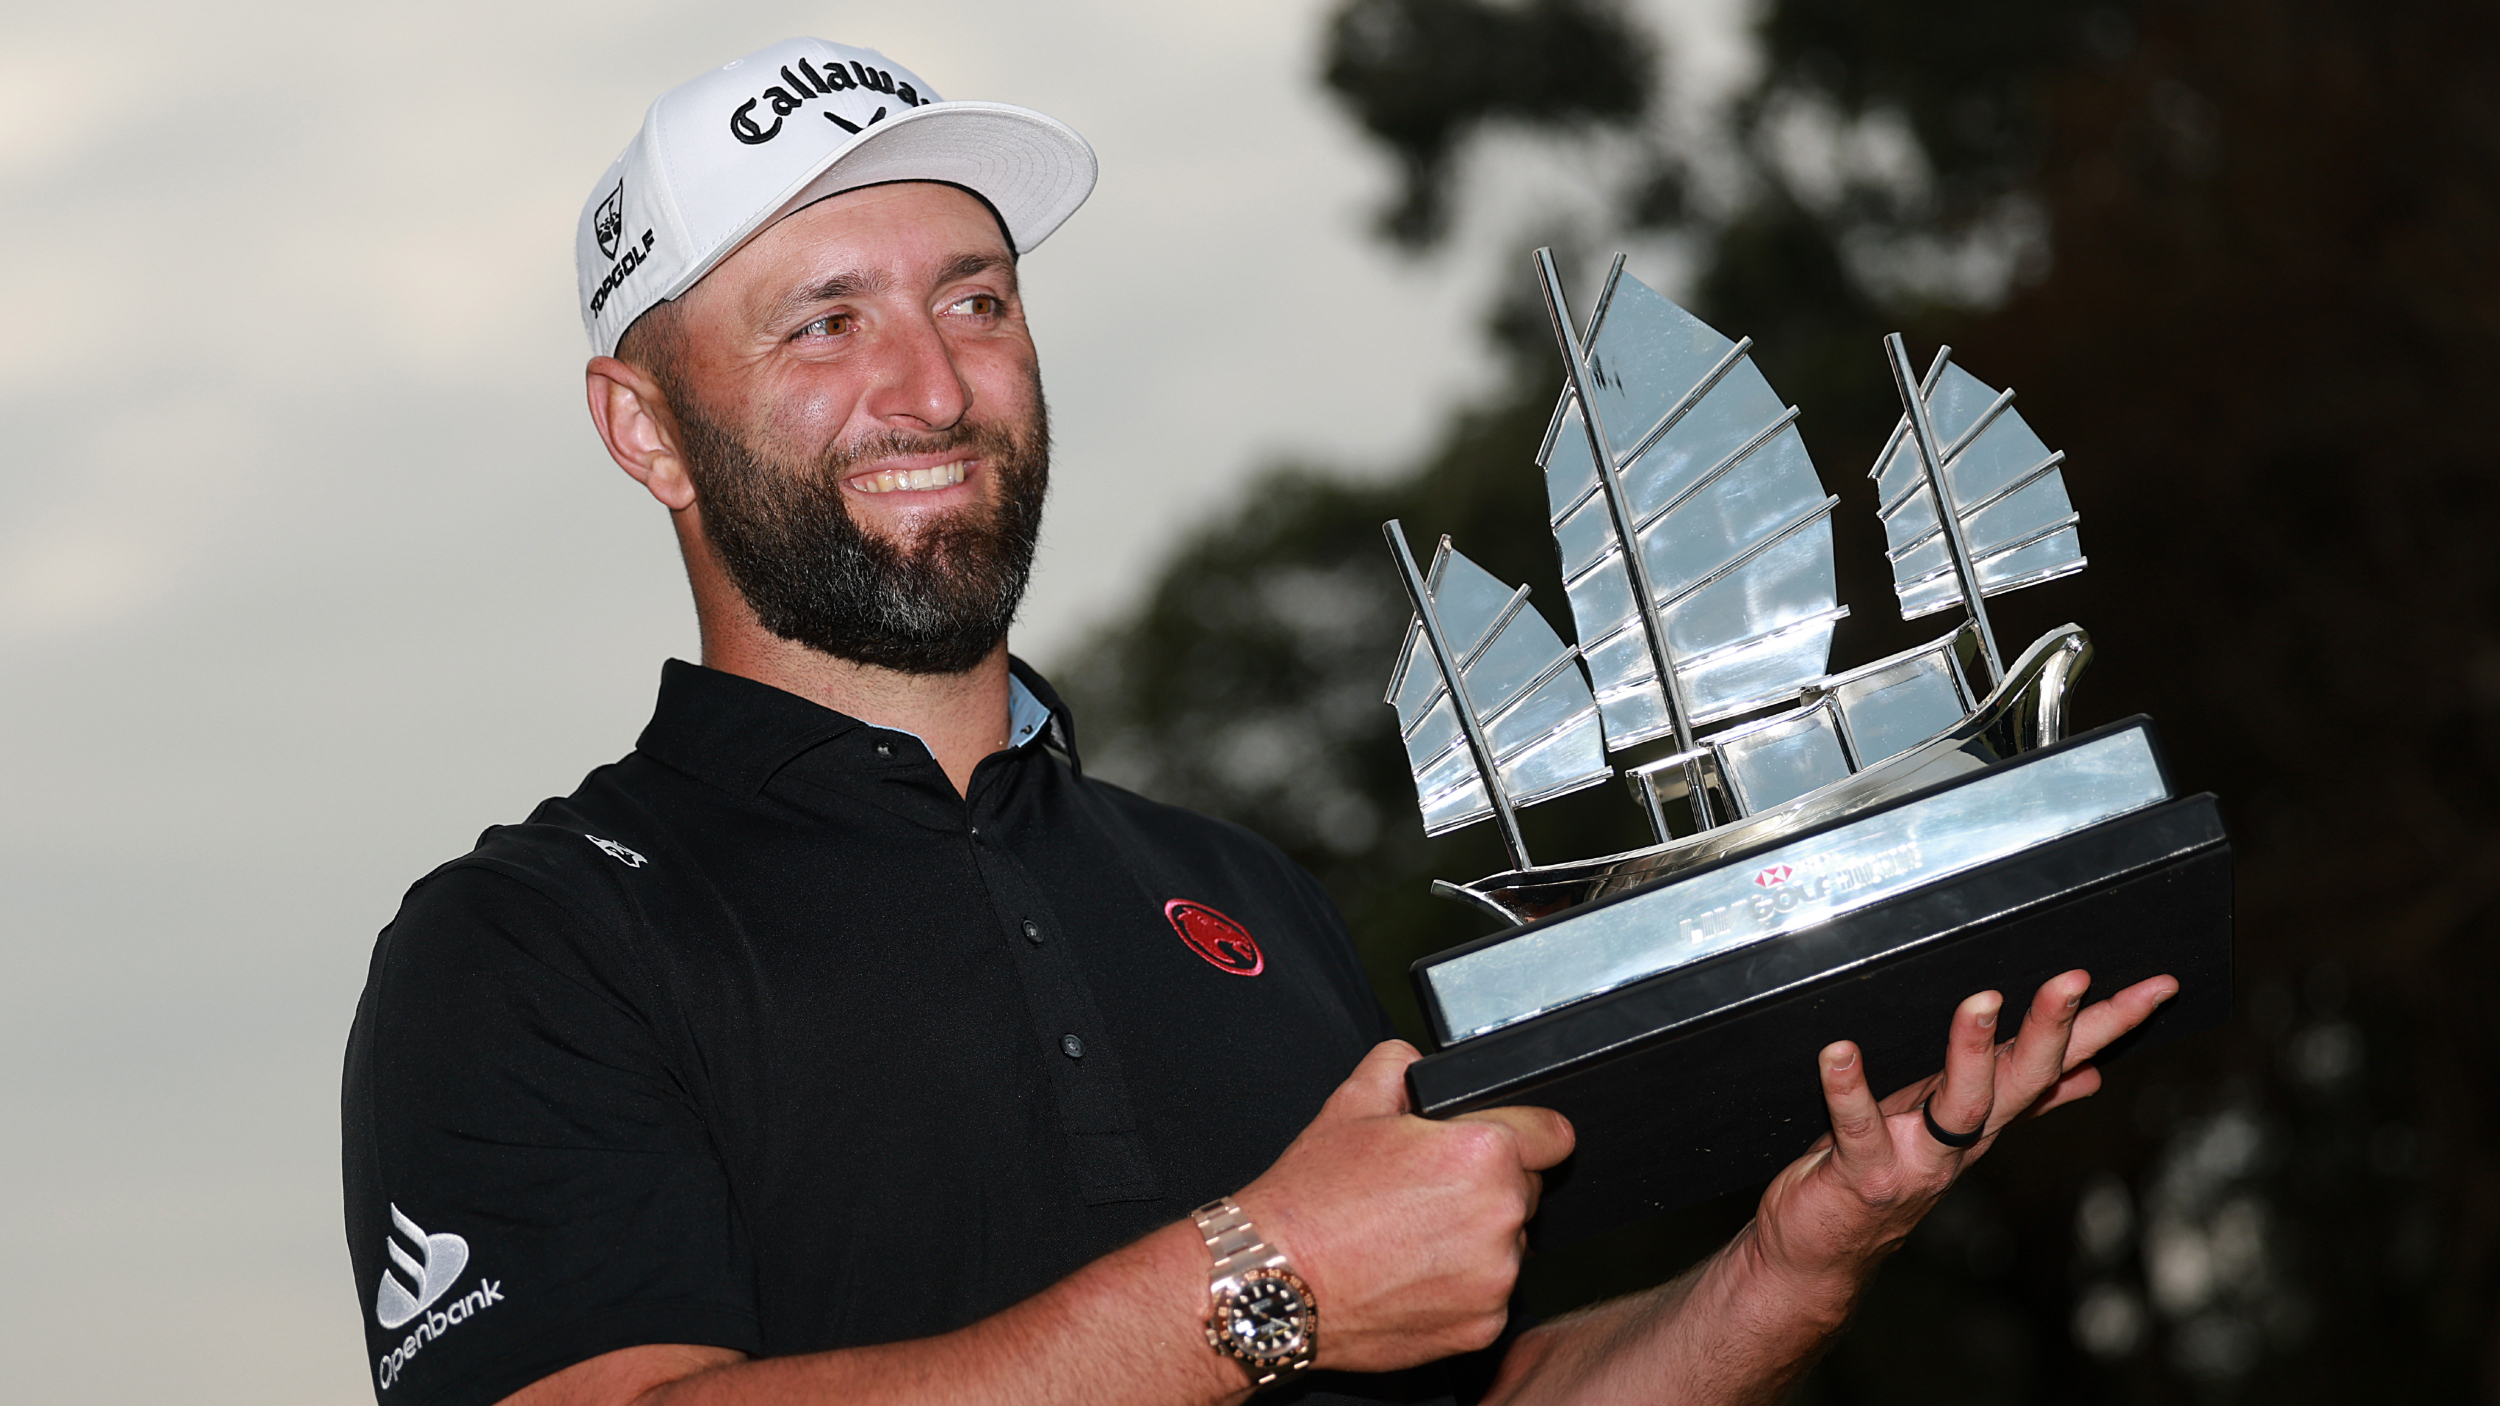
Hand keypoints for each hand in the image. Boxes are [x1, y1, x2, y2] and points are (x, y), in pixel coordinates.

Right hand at [1234, 1040, 1573, 1373]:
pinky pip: (1489, 1296)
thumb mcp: (1350, 1102)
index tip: (1513, 1143)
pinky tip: (1412, 1275)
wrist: (1277, 1283)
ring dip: (1477, 1240)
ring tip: (1412, 1237)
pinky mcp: (1482, 1326)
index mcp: (1481, 1152)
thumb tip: (1420, 1063)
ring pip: (1507, 1246)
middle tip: (1427, 1193)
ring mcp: (1495, 1278)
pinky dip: (1461, 1288)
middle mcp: (1500, 1216)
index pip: (1554, 1135)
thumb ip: (1400, 1064)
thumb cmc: (1311, 1199)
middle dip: (1489, 1187)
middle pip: (1525, 1192)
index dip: (1528, 1133)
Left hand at [1749, 970, 2177, 1292]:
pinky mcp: (1864, 1172)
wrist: (1825, 1250)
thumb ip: (2019, 1099)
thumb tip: (2091, 1073)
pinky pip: (1858, 1126)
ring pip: (1960, 1104)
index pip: (2062, 1061)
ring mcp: (1918, 1158)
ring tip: (1982, 1002)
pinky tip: (1839, 1050)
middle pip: (2023, 1078)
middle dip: (2053, 1029)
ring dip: (1972, 1052)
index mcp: (1989, 1113)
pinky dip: (1847, 1088)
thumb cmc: (1883, 1171)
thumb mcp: (1954, 1128)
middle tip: (2075, 977)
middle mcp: (1964, 1135)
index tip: (2158, 985)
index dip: (2111, 1025)